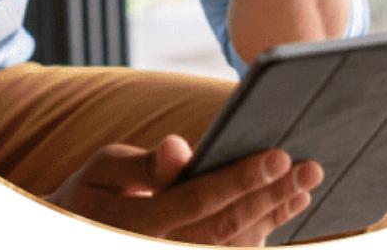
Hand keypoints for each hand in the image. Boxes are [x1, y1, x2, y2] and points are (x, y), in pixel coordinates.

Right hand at [45, 135, 322, 245]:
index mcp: (139, 222)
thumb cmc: (91, 194)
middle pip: (227, 227)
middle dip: (272, 197)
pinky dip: (258, 235)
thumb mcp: (103, 170)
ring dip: (273, 217)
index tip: (280, 155)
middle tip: (310, 169)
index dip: (242, 179)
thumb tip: (176, 147)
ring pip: (234, 248)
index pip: (201, 200)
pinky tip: (283, 209)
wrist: (76, 235)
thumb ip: (142, 164)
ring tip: (305, 188)